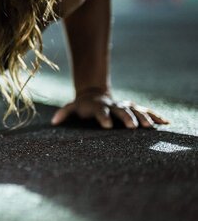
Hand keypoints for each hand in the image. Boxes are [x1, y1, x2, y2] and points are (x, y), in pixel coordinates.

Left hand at [51, 90, 169, 128]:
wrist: (94, 94)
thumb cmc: (83, 105)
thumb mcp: (73, 107)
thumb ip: (64, 113)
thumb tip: (53, 122)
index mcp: (98, 107)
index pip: (100, 112)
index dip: (103, 118)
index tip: (107, 126)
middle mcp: (113, 106)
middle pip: (121, 111)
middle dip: (127, 118)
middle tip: (133, 127)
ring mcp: (124, 106)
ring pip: (136, 110)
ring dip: (143, 118)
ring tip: (150, 127)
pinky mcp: (134, 109)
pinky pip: (146, 112)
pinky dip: (155, 116)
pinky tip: (166, 123)